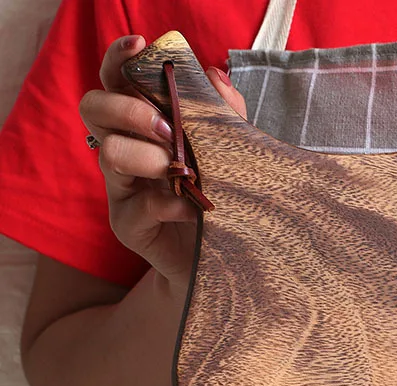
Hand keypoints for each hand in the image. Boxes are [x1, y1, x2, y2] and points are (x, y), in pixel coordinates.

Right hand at [79, 35, 246, 284]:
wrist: (223, 255)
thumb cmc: (220, 199)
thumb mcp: (230, 154)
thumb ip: (226, 116)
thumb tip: (216, 76)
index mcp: (143, 126)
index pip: (117, 81)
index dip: (119, 60)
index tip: (139, 45)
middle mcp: (125, 150)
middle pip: (94, 108)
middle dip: (127, 109)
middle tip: (165, 128)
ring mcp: (121, 189)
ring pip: (109, 154)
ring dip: (147, 156)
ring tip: (181, 170)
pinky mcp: (127, 225)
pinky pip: (137, 206)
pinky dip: (168, 203)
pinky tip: (192, 208)